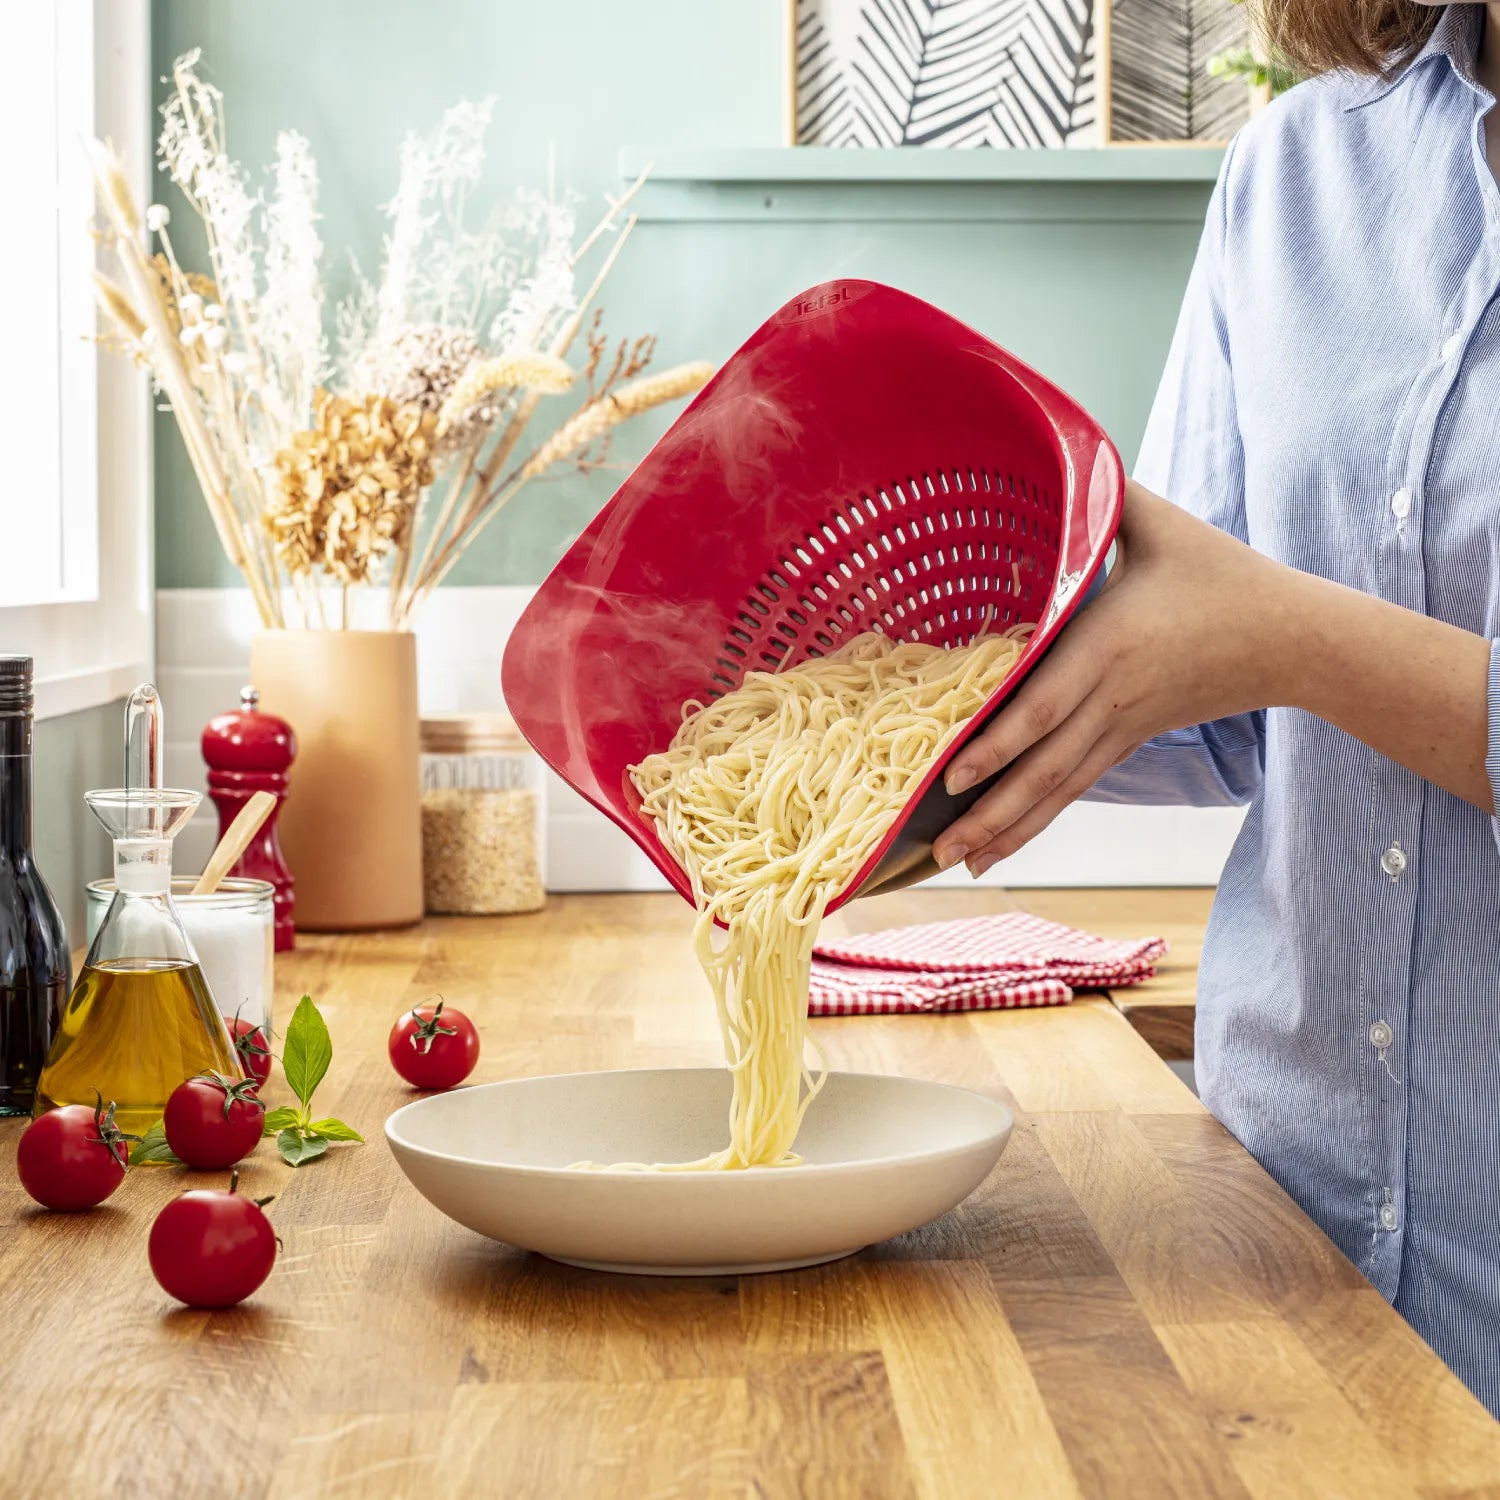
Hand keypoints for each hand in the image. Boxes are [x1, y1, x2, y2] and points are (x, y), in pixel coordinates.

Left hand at [933, 481, 1301, 875]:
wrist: (1292, 637)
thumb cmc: (1223, 575)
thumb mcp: (1161, 524)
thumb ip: (1104, 495)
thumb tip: (1056, 456)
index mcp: (1110, 646)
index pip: (1044, 705)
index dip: (997, 742)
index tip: (950, 773)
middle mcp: (1110, 699)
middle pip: (1042, 766)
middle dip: (986, 810)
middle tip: (932, 847)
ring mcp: (1121, 728)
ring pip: (1057, 789)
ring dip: (1005, 830)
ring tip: (956, 864)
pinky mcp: (1129, 741)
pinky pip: (1076, 786)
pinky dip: (1038, 819)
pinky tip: (1002, 846)